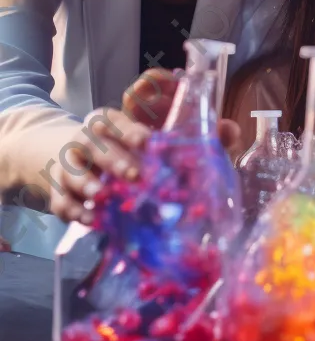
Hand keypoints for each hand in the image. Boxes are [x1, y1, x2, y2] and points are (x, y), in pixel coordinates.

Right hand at [49, 70, 244, 223]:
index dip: (132, 130)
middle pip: (94, 145)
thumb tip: (231, 130)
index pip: (116, 120)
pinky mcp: (57, 191)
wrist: (69, 159)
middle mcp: (85, 140)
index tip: (149, 142)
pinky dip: (74, 211)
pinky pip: (61, 201)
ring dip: (88, 184)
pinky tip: (92, 220)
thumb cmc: (124, 149)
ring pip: (72, 172)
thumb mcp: (149, 139)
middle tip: (136, 175)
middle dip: (115, 159)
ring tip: (104, 197)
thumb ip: (191, 136)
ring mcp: (67, 165)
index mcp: (108, 123)